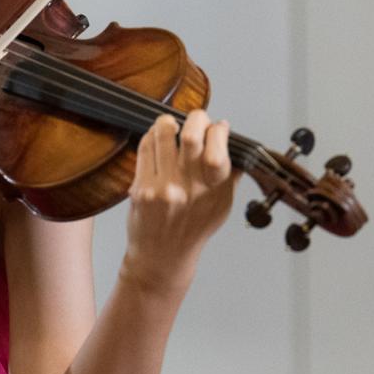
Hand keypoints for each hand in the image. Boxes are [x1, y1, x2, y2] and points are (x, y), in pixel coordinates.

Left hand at [122, 110, 239, 295]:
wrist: (163, 256)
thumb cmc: (193, 229)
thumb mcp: (223, 205)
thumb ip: (229, 174)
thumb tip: (232, 140)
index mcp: (214, 188)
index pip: (220, 144)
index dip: (219, 128)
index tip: (218, 127)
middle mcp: (190, 186)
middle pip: (192, 134)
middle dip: (196, 117)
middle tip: (196, 119)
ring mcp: (163, 187)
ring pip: (163, 134)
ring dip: (168, 122)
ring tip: (172, 125)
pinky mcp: (141, 188)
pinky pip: (144, 148)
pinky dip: (151, 136)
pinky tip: (156, 139)